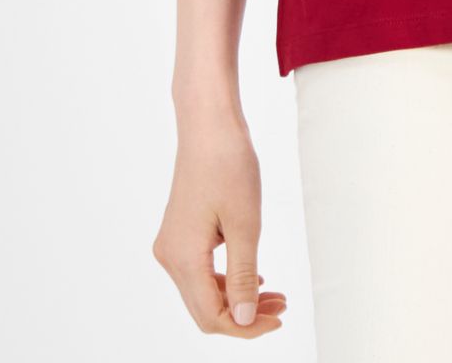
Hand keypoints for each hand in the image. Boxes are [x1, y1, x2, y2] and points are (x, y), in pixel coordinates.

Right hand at [152, 108, 286, 336]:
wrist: (208, 124)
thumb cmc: (228, 165)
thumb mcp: (245, 224)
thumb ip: (242, 276)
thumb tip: (244, 321)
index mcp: (182, 258)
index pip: (211, 316)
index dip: (246, 327)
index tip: (278, 319)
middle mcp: (170, 256)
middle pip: (205, 308)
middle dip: (244, 315)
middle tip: (282, 308)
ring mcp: (172, 244)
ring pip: (203, 290)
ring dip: (237, 298)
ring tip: (274, 294)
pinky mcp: (179, 233)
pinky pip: (201, 271)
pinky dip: (226, 279)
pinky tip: (252, 275)